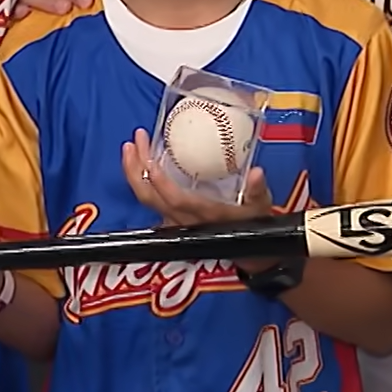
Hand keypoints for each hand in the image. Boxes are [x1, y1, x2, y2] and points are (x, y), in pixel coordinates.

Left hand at [121, 128, 274, 228]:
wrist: (244, 248)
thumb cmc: (251, 222)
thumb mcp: (260, 206)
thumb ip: (257, 190)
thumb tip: (257, 173)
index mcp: (203, 214)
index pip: (176, 200)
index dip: (161, 182)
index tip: (151, 160)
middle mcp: (183, 219)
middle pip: (150, 198)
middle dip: (137, 171)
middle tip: (132, 143)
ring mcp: (174, 219)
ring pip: (146, 199)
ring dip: (134, 172)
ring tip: (130, 147)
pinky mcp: (171, 217)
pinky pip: (150, 199)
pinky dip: (142, 179)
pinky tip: (141, 160)